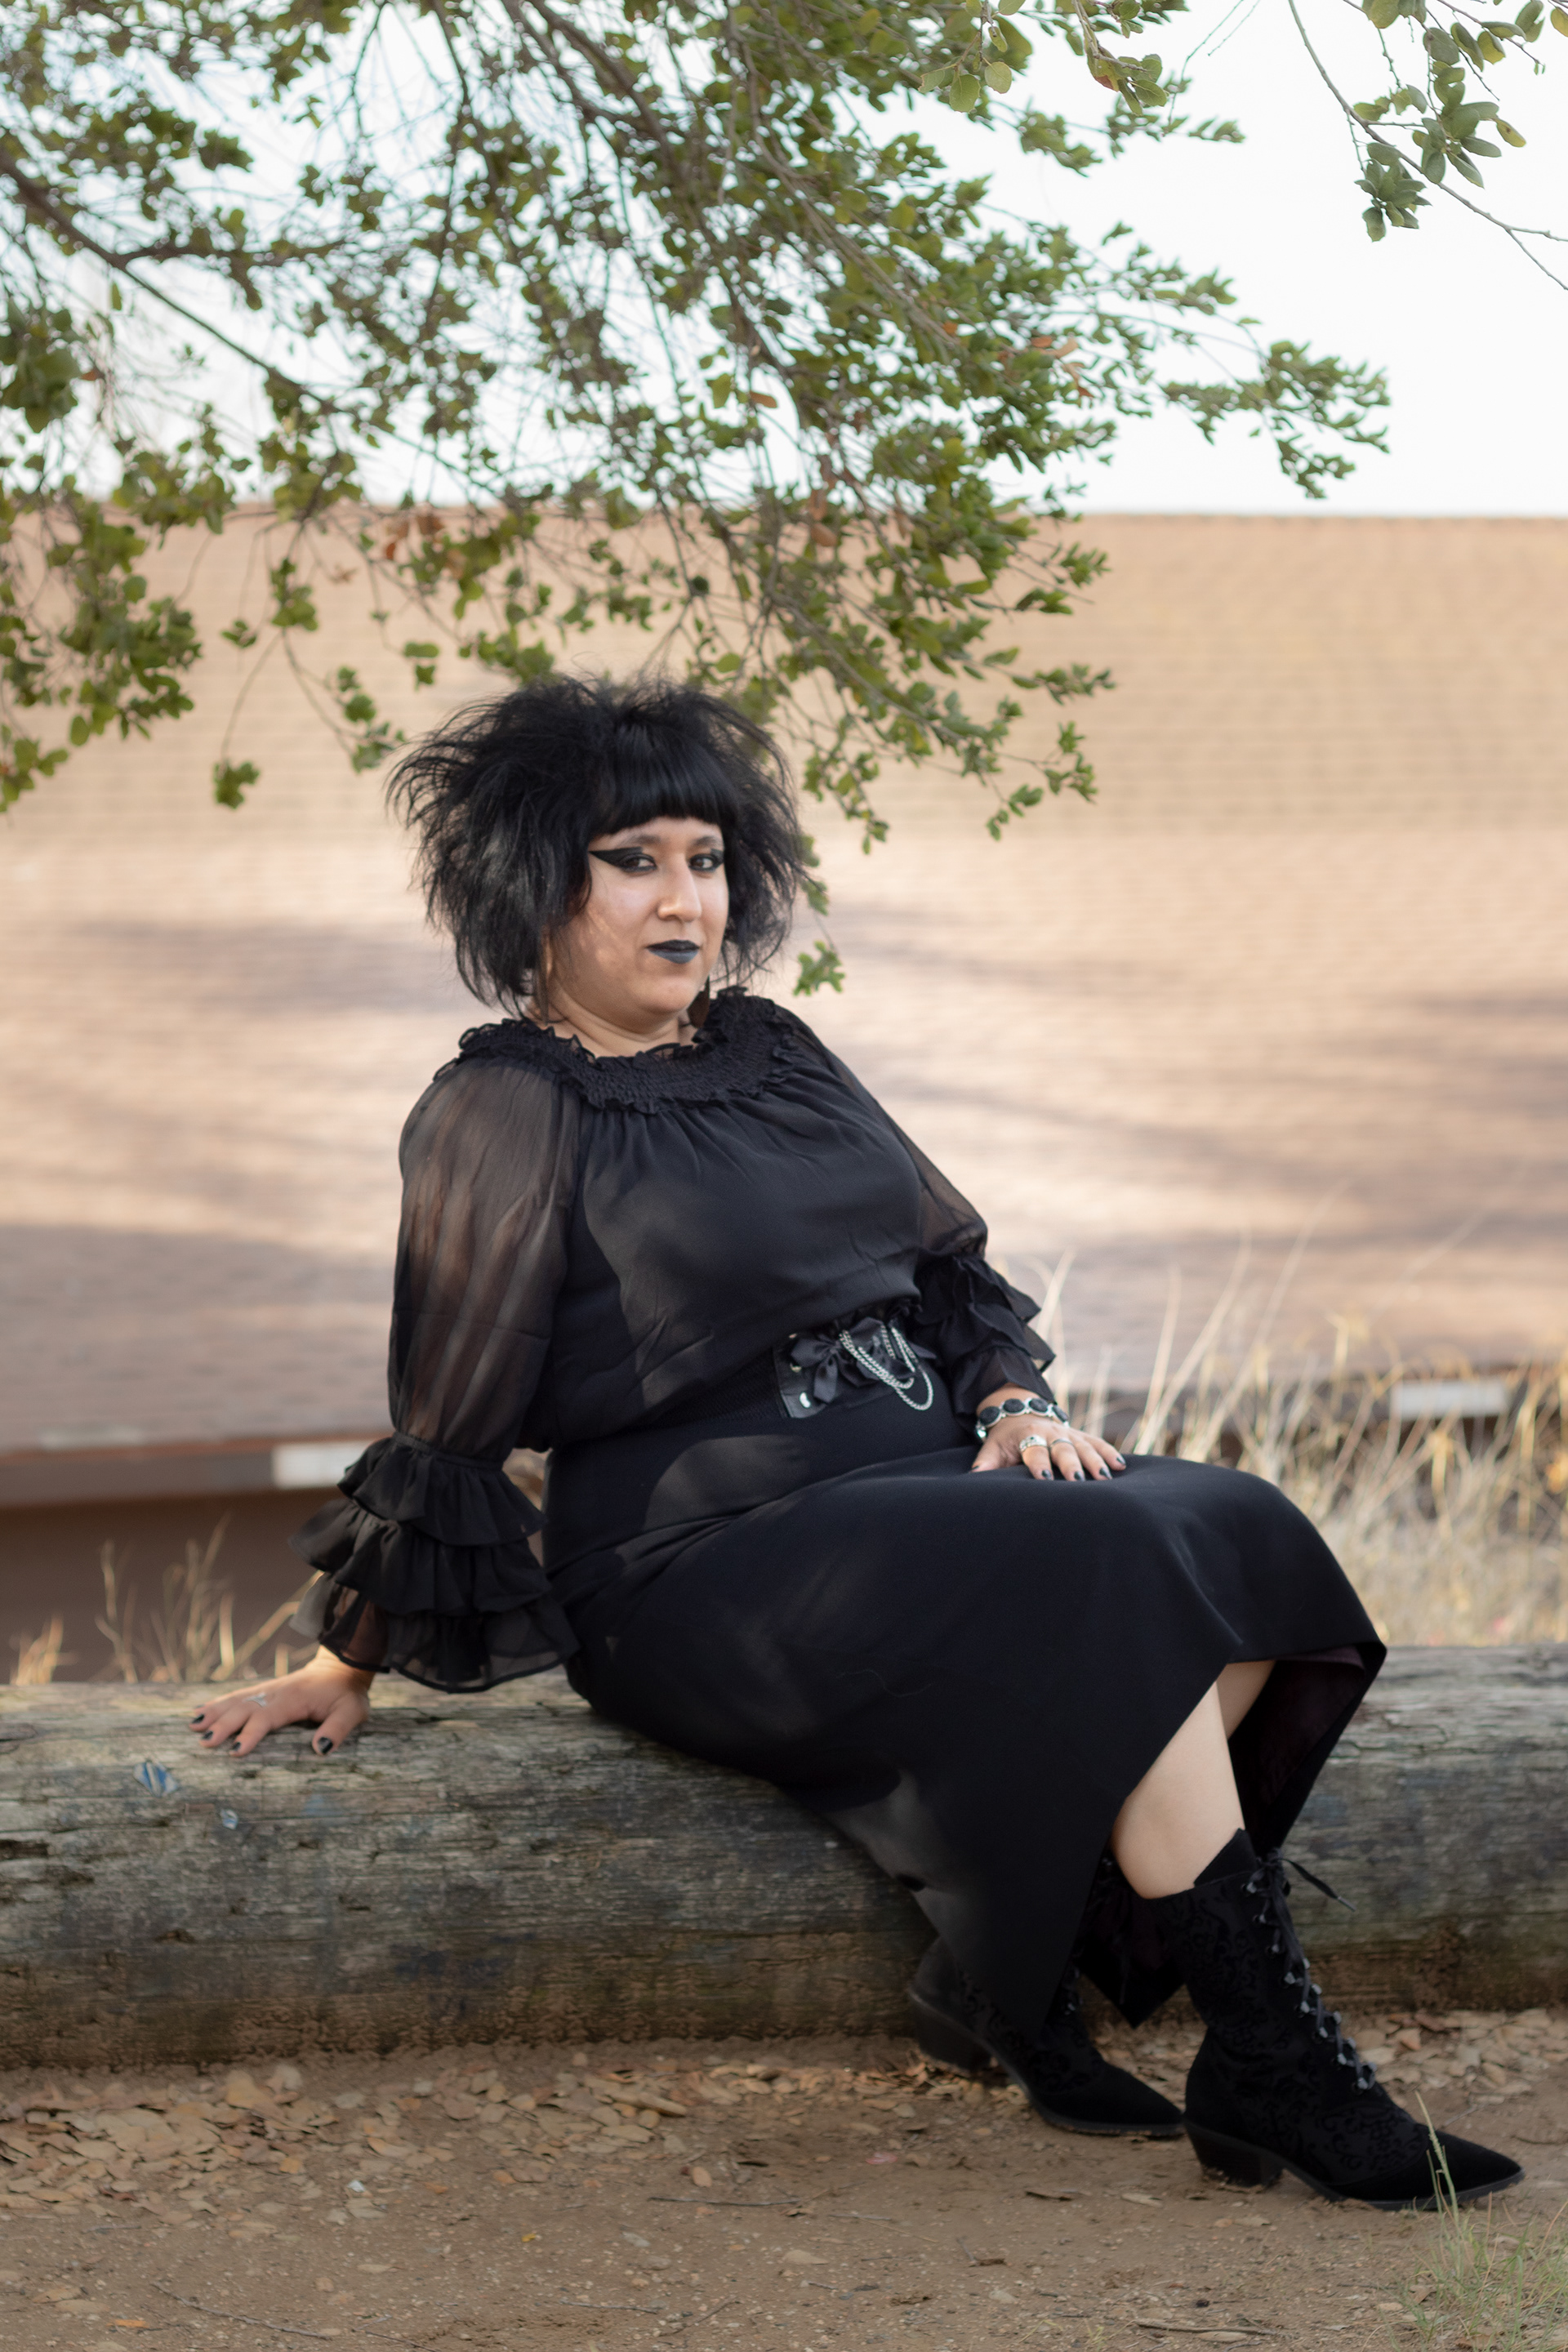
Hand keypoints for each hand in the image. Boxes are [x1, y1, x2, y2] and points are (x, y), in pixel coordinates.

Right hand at [188, 1654, 373, 1758]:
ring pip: (235, 1700)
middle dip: (222, 1725)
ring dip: (213, 1712)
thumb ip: (338, 1728)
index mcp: (294, 1699)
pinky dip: (216, 1703)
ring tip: (191, 1725)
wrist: (341, 1667)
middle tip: (202, 1742)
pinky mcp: (263, 1691)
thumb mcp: (353, 1710)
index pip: (267, 1717)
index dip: (250, 1734)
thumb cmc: (346, 1694)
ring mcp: (267, 1690)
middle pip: (244, 1708)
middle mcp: (275, 1693)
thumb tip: (320, 1749)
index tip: (234, 1751)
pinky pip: (237, 1696)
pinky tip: (198, 1711)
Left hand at [970, 1390, 1124, 1482]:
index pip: (1034, 1450)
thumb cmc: (1005, 1438)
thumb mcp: (992, 1447)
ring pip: (1084, 1445)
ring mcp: (1068, 1432)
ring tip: (1106, 1478)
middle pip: (1063, 1448)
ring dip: (1096, 1461)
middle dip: (1071, 1463)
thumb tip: (975, 1477)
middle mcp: (1051, 1432)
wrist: (1020, 1412)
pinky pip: (1098, 1442)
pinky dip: (1110, 1453)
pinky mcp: (1080, 1434)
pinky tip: (1121, 1466)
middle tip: (1078, 1480)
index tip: (1044, 1479)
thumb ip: (985, 1463)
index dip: (1039, 1464)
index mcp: (1028, 1435)